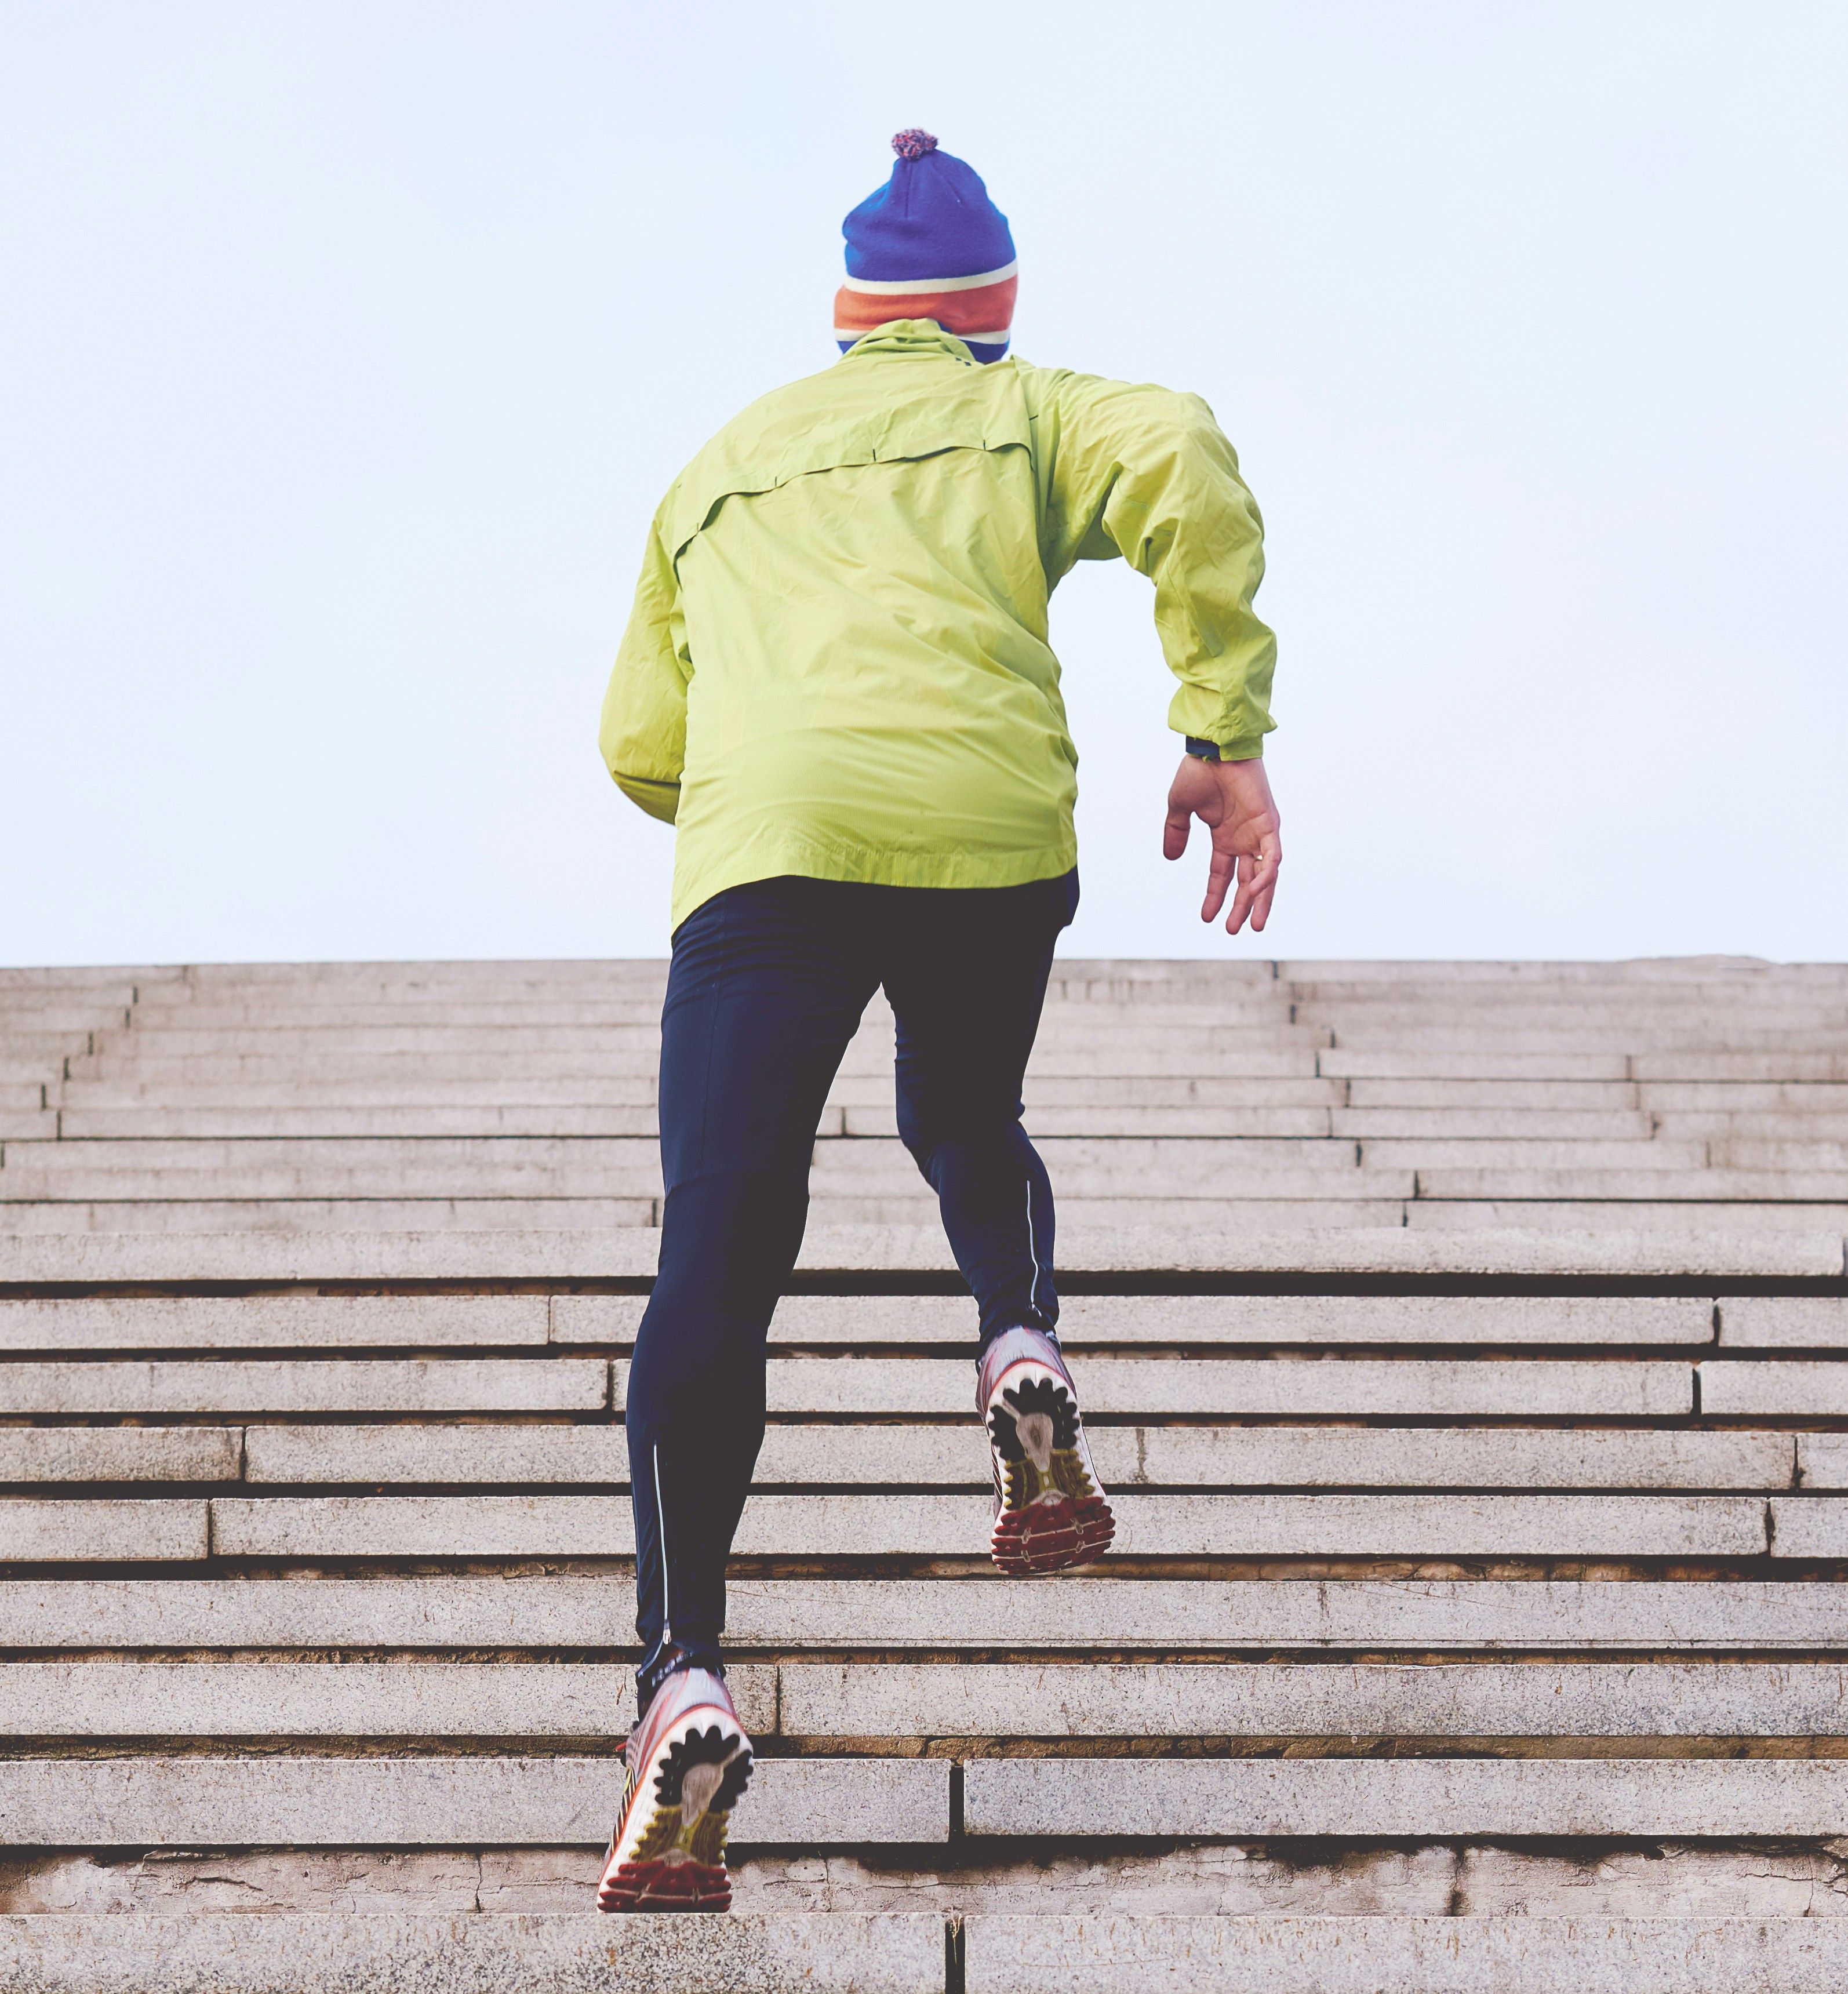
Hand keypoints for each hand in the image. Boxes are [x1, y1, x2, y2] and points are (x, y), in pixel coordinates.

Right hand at [1162, 753, 1280, 932]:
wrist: (1213, 748)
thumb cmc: (1199, 771)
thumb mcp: (1180, 809)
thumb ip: (1176, 833)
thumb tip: (1171, 858)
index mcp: (1225, 835)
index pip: (1222, 873)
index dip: (1215, 895)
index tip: (1206, 917)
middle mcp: (1244, 837)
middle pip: (1246, 881)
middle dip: (1240, 906)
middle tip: (1233, 930)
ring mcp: (1259, 832)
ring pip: (1264, 875)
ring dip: (1259, 900)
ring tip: (1253, 925)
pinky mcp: (1269, 823)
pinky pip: (1273, 857)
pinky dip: (1267, 876)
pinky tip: (1256, 893)